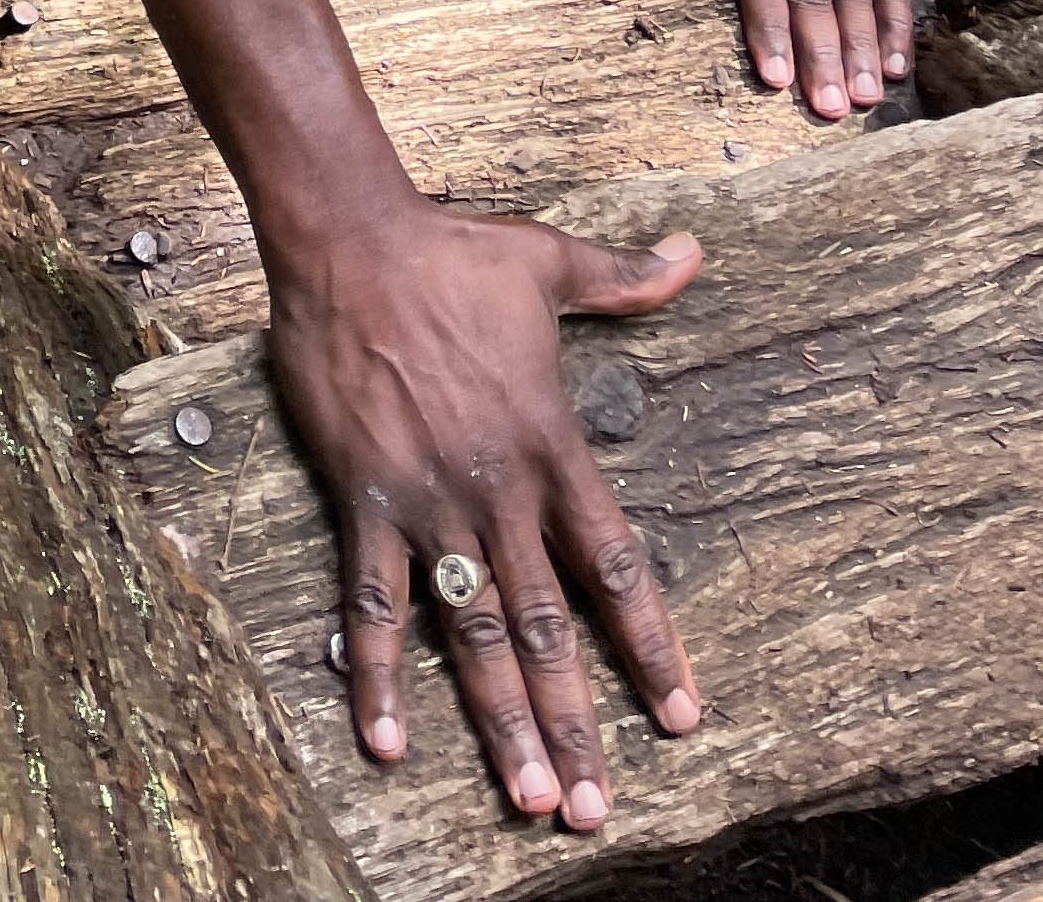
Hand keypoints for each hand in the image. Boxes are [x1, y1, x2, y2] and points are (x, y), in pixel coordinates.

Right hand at [267, 197, 702, 822]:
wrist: (349, 238)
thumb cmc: (449, 250)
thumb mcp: (548, 261)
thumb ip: (625, 278)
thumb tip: (693, 253)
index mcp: (551, 445)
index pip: (615, 565)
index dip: (649, 644)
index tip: (679, 715)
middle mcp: (499, 490)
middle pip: (548, 628)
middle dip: (573, 723)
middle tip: (592, 805)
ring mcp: (430, 501)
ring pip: (474, 633)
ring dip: (500, 721)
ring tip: (526, 796)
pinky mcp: (366, 498)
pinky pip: (374, 602)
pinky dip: (379, 673)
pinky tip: (386, 739)